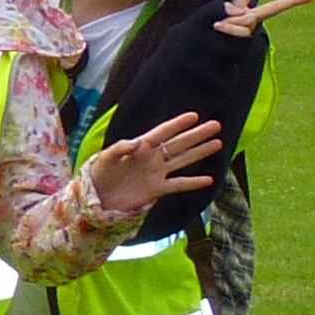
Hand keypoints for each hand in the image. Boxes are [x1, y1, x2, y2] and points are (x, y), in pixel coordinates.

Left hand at [82, 111, 224, 220]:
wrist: (97, 198)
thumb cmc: (98, 174)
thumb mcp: (105, 158)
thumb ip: (120, 148)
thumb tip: (138, 142)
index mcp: (139, 148)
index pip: (162, 133)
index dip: (177, 124)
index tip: (194, 116)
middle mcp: (151, 158)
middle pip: (178, 144)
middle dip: (196, 135)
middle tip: (216, 125)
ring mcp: (156, 173)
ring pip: (182, 160)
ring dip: (200, 152)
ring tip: (218, 143)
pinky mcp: (156, 189)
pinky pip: (178, 184)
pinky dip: (193, 183)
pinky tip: (209, 179)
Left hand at [211, 0, 314, 38]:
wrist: (211, 44)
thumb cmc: (218, 25)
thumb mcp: (223, 14)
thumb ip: (234, 12)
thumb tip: (244, 17)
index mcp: (243, 3)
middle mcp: (252, 14)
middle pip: (274, 7)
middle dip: (293, 1)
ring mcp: (252, 26)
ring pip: (244, 19)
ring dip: (228, 23)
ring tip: (220, 25)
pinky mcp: (247, 36)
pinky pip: (236, 28)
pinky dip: (226, 28)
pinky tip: (220, 28)